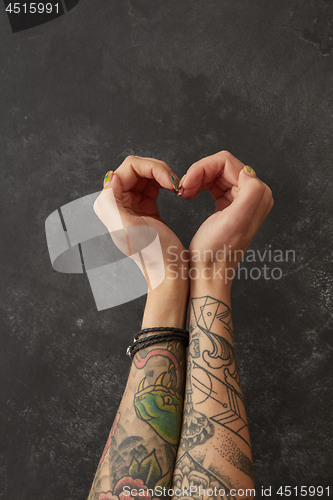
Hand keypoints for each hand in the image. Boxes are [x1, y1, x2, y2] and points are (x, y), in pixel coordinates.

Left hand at [93, 156, 187, 286]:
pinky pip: (153, 183)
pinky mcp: (145, 205)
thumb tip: (112, 176)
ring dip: (163, 175)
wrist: (168, 269)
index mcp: (109, 204)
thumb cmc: (152, 252)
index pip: (128, 168)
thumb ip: (111, 202)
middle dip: (158, 170)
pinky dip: (164, 182)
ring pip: (146, 173)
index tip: (169, 182)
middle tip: (175, 183)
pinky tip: (174, 190)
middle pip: (137, 168)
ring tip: (176, 187)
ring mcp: (131, 202)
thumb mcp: (128, 228)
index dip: (151, 168)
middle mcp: (117, 201)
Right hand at [179, 151, 272, 272]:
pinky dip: (199, 185)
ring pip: (216, 173)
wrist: (208, 271)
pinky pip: (214, 182)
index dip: (203, 168)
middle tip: (183, 189)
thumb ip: (250, 192)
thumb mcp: (235, 221)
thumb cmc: (215, 251)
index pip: (228, 162)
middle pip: (222, 166)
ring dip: (197, 179)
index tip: (186, 183)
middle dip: (199, 173)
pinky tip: (189, 195)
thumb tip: (247, 170)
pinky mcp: (229, 203)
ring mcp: (241, 198)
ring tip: (185, 193)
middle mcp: (253, 194)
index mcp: (257, 194)